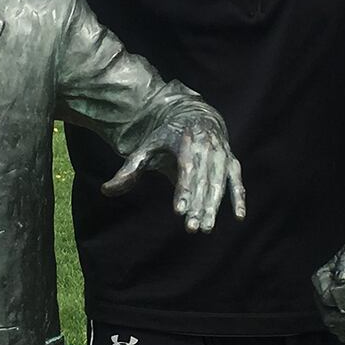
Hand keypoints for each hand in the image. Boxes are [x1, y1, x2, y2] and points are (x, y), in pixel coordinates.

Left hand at [102, 112, 245, 231]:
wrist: (195, 115)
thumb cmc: (167, 136)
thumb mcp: (146, 148)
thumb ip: (129, 170)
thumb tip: (106, 190)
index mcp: (186, 141)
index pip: (186, 170)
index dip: (184, 191)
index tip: (178, 212)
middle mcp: (207, 147)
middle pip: (203, 181)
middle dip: (198, 205)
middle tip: (191, 229)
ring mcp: (222, 154)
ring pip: (219, 184)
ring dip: (213, 207)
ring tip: (205, 228)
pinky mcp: (231, 162)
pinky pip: (236, 182)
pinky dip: (238, 198)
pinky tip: (238, 217)